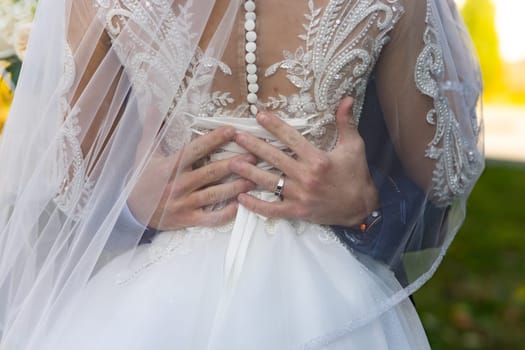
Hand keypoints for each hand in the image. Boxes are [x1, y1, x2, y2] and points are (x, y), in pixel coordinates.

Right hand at [128, 126, 255, 230]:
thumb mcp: (143, 152)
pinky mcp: (188, 219)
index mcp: (170, 166)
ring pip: (215, 195)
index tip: (232, 130)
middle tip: (255, 155)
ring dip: (236, 187)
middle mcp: (179, 184)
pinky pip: (211, 218)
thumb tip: (154, 104)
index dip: (214, 139)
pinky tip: (241, 205)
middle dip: (235, 163)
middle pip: (211, 172)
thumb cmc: (141, 179)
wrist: (130, 211)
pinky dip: (226, 214)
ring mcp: (184, 203)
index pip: (196, 149)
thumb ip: (152, 128)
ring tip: (255, 179)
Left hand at [230, 97, 378, 226]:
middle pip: (274, 158)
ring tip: (232, 163)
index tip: (259, 116)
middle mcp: (306, 177)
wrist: (361, 208)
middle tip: (237, 136)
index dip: (274, 125)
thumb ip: (346, 122)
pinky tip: (240, 198)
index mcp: (318, 160)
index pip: (291, 138)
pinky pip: (272, 209)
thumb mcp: (354, 146)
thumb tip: (347, 98)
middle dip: (253, 146)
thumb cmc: (356, 175)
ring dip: (249, 173)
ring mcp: (299, 196)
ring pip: (268, 182)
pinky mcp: (296, 212)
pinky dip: (256, 205)